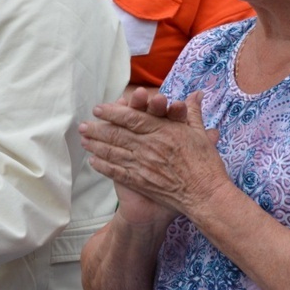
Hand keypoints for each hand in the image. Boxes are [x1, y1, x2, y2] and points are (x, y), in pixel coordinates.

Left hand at [80, 90, 225, 222]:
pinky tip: (93, 162)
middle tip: (84, 125)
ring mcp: (142, 164)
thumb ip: (193, 112)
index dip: (113, 112)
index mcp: (164, 130)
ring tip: (84, 140)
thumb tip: (195, 94)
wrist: (205, 194)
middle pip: (117, 134)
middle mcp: (150, 146)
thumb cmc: (206, 164)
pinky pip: (116, 171)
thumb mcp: (200, 134)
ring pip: (113, 151)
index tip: (99, 109)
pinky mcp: (140, 181)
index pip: (132, 117)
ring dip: (96, 145)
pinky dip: (103, 166)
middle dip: (98, 128)